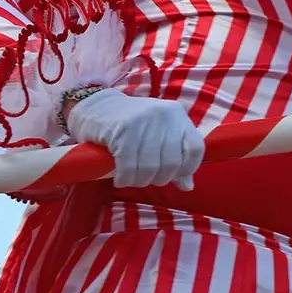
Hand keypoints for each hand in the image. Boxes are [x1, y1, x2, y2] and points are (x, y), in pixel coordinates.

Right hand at [64, 88, 204, 189]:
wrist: (95, 106)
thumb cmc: (130, 124)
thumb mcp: (158, 135)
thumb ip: (176, 157)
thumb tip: (188, 186)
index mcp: (177, 114)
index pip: (196, 149)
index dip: (187, 169)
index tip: (171, 175)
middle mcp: (164, 115)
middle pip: (172, 163)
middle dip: (158, 178)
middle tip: (144, 177)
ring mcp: (143, 121)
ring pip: (150, 168)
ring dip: (139, 181)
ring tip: (130, 178)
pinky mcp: (122, 130)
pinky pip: (129, 167)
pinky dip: (124, 179)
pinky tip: (120, 178)